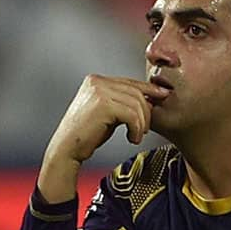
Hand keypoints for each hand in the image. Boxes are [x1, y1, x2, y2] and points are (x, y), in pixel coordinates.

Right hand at [38, 75, 169, 202]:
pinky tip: (131, 138)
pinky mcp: (103, 105)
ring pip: (137, 103)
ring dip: (141, 123)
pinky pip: (132, 114)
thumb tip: (149, 99)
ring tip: (136, 136)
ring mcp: (99, 91)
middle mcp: (97, 81)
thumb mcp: (108, 114)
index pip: (130, 82)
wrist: (67, 149)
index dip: (148, 90)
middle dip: (146, 112)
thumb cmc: (87, 136)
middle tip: (144, 130)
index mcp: (97, 80)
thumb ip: (122, 102)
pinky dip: (136, 129)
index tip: (163, 96)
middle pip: (136, 92)